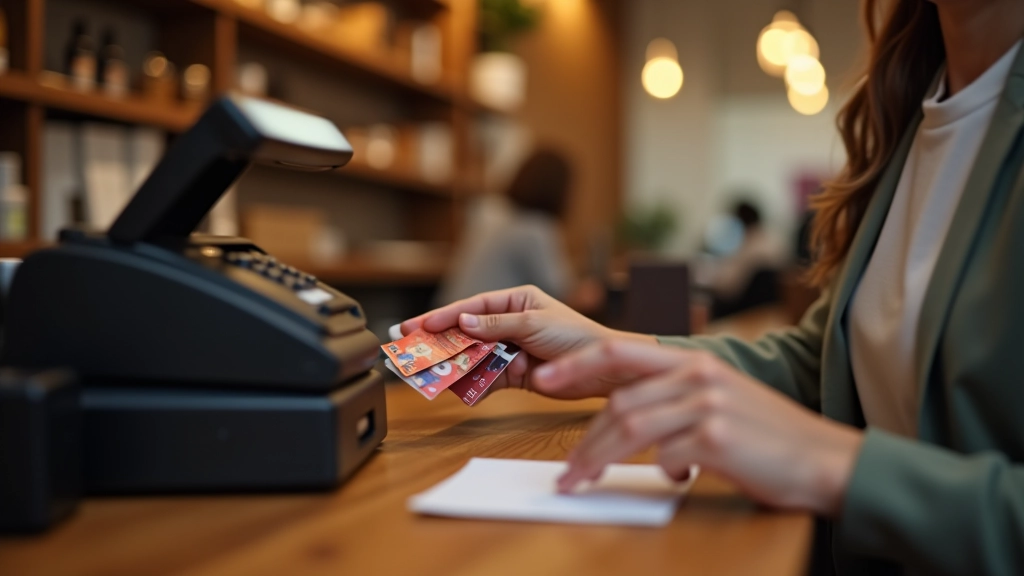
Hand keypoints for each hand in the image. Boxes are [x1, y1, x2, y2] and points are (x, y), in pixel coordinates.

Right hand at [400, 285, 654, 398]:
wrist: (606, 370)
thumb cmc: (578, 337)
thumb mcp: (535, 324)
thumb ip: (497, 324)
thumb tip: (463, 321)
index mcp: (516, 300)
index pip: (472, 306)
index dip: (443, 316)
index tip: (418, 325)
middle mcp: (510, 323)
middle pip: (467, 333)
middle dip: (442, 343)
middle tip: (411, 351)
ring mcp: (511, 349)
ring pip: (475, 357)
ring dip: (456, 366)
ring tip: (431, 375)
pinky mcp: (516, 374)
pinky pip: (488, 379)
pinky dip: (476, 386)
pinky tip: (463, 392)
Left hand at [536, 339, 862, 515]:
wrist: (825, 459)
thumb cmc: (769, 437)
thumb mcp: (721, 400)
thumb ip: (675, 400)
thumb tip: (627, 424)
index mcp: (695, 361)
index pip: (620, 352)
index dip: (578, 365)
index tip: (543, 379)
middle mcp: (698, 374)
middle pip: (619, 402)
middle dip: (585, 439)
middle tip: (566, 469)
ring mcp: (708, 403)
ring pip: (631, 428)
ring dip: (599, 459)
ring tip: (583, 481)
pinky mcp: (718, 437)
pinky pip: (667, 456)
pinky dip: (660, 472)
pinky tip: (673, 480)